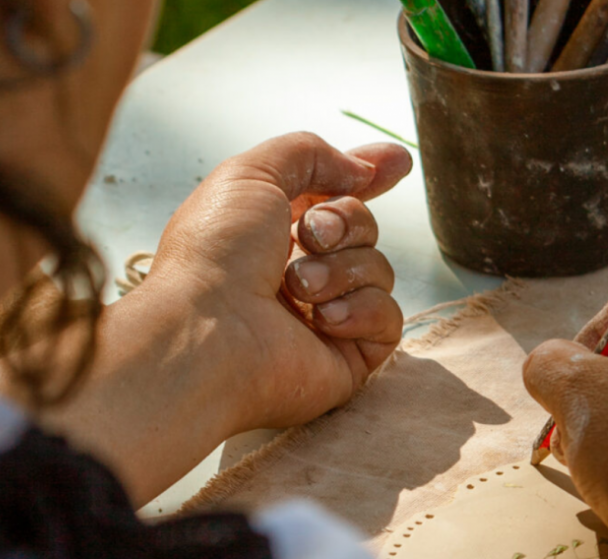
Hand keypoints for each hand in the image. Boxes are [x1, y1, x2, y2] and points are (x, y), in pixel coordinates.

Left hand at [141, 133, 412, 430]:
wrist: (209, 331)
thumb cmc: (216, 256)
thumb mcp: (250, 174)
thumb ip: (310, 153)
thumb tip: (362, 169)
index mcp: (271, 231)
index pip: (334, 197)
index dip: (366, 177)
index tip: (398, 163)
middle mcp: (299, 272)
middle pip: (364, 228)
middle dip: (346, 223)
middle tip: (311, 236)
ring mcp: (325, 316)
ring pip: (378, 270)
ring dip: (342, 270)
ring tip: (297, 288)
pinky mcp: (348, 356)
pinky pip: (389, 317)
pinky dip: (360, 311)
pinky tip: (322, 320)